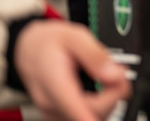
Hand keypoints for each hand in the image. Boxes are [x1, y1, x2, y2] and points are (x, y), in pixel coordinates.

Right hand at [14, 20, 130, 120]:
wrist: (28, 49)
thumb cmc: (48, 43)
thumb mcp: (75, 37)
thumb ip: (95, 56)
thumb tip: (115, 75)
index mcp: (54, 85)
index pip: (78, 111)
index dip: (105, 106)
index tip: (121, 91)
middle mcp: (51, 105)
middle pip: (90, 115)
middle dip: (114, 96)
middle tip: (120, 75)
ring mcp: (53, 113)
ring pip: (89, 118)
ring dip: (107, 103)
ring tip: (109, 79)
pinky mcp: (57, 115)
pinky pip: (83, 117)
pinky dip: (98, 107)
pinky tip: (101, 91)